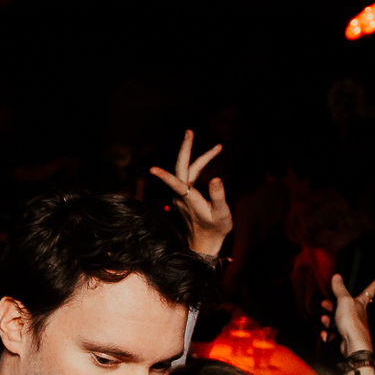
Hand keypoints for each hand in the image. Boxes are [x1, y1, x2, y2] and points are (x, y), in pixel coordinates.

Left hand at [149, 129, 231, 257]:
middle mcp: (182, 195)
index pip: (176, 184)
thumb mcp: (222, 214)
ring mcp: (182, 195)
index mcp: (189, 199)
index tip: (152, 169)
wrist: (206, 243)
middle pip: (181, 168)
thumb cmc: (215, 230)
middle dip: (186, 149)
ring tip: (219, 148)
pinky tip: (210, 158)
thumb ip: (218, 196)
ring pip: (188, 171)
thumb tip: (215, 178)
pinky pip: (189, 176)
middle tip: (189, 131)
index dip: (165, 176)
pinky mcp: (185, 195)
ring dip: (202, 158)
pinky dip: (200, 165)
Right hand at [319, 273, 374, 355]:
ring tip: (324, 319)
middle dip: (333, 305)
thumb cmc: (352, 322)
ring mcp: (352, 327)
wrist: (353, 344)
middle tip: (325, 302)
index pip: (369, 291)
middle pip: (346, 307)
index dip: (374, 285)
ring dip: (329, 319)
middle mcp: (358, 315)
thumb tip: (337, 276)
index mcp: (360, 304)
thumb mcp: (344, 301)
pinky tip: (325, 334)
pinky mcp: (346, 338)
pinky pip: (335, 334)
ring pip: (338, 320)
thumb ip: (340, 289)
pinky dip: (328, 334)